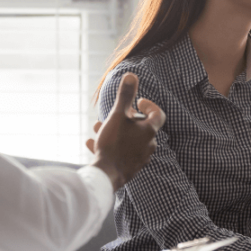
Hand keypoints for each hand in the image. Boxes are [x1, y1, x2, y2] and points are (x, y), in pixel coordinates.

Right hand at [86, 72, 165, 189]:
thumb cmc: (113, 143)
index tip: (137, 102)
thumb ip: (125, 96)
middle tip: (114, 115)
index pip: (158, 114)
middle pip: (142, 127)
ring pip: (129, 140)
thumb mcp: (118, 116)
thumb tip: (131, 75)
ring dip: (115, 131)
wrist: (106, 176)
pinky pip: (122, 153)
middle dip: (126, 118)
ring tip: (98, 127)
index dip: (149, 105)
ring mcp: (141, 158)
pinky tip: (93, 144)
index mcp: (150, 131)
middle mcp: (149, 145)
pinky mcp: (131, 168)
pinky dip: (111, 146)